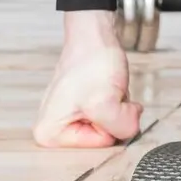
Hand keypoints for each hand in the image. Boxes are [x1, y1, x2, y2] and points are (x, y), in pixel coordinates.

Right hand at [33, 10, 143, 147]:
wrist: (95, 36)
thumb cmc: (92, 63)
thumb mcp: (106, 102)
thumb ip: (121, 127)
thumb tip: (131, 132)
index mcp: (50, 134)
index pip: (100, 143)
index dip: (111, 120)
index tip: (103, 99)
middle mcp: (55, 130)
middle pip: (105, 136)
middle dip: (116, 115)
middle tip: (107, 93)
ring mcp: (70, 118)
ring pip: (112, 125)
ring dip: (118, 107)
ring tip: (107, 88)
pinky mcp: (84, 108)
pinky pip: (113, 114)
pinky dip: (118, 102)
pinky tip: (110, 87)